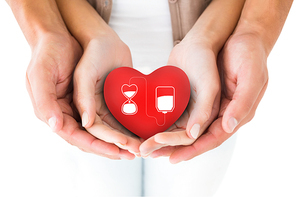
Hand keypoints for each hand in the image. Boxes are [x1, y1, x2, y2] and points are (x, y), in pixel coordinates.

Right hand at [26, 33, 133, 159]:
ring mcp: (84, 107)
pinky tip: (135, 130)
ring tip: (138, 147)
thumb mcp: (43, 73)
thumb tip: (66, 126)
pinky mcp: (96, 99)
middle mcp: (70, 114)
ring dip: (120, 140)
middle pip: (93, 138)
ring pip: (103, 130)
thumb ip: (51, 100)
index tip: (116, 152)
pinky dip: (121, 125)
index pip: (77, 137)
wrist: (64, 35)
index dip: (97, 146)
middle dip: (112, 147)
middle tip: (133, 154)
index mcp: (55, 112)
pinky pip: (109, 117)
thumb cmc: (50, 52)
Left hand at [153, 33, 267, 162]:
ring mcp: (206, 105)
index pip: (212, 139)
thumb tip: (226, 128)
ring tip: (146, 145)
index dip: (193, 150)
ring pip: (184, 127)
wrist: (238, 35)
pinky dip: (167, 120)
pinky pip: (180, 112)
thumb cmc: (249, 54)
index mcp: (234, 114)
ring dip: (167, 137)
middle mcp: (219, 114)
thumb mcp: (250, 77)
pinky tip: (151, 125)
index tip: (173, 158)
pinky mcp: (195, 96)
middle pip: (194, 137)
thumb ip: (240, 104)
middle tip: (151, 154)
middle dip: (173, 147)